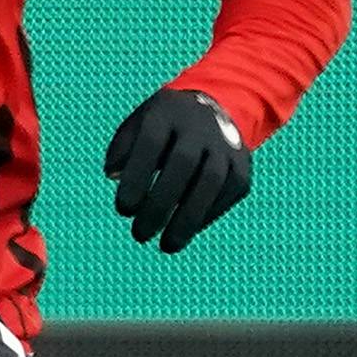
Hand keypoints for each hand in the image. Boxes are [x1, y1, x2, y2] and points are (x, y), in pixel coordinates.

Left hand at [104, 88, 251, 253]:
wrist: (213, 110)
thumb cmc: (163, 128)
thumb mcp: (138, 126)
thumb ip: (121, 150)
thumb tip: (114, 176)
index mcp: (167, 111)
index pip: (151, 143)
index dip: (137, 178)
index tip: (124, 210)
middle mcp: (200, 124)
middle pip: (183, 163)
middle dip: (160, 204)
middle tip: (140, 235)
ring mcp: (226, 143)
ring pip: (211, 181)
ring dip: (188, 218)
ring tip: (167, 246)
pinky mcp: (242, 164)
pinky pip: (228, 192)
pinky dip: (207, 215)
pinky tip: (187, 231)